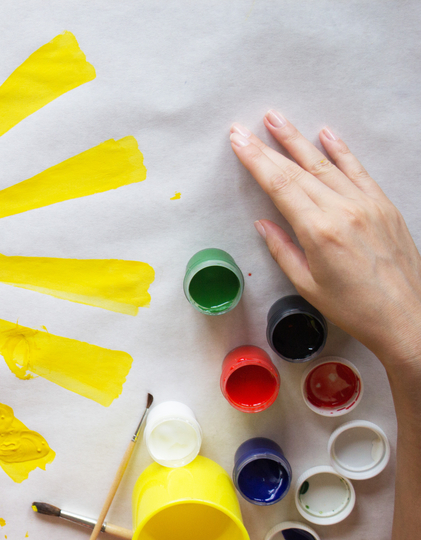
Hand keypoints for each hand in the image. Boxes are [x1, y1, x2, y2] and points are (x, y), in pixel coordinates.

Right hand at [229, 110, 420, 368]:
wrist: (407, 317)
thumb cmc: (355, 308)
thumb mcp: (307, 284)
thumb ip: (283, 249)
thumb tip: (265, 223)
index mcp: (320, 232)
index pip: (280, 186)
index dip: (256, 161)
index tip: (239, 142)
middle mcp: (344, 211)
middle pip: (298, 170)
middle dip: (269, 146)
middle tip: (246, 127)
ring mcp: (367, 204)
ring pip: (325, 164)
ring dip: (299, 139)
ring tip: (278, 119)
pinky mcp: (384, 206)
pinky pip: (357, 171)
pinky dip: (341, 150)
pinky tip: (326, 134)